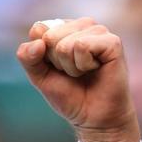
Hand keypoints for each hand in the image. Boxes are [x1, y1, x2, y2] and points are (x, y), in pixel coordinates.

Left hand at [15, 17, 140, 141]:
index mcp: (65, 27)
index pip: (39, 29)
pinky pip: (82, 46)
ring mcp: (99, 31)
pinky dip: (83, 65)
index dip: (42, 56)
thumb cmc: (69, 95)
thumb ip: (28, 57)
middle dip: (57, 62)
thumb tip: (38, 42)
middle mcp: (83, 25)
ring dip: (71, 66)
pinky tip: (95, 69)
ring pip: (66, 44)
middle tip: (74, 73)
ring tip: (84, 73)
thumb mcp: (39, 76)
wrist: (93, 117)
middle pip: (51, 36)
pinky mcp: (113, 42)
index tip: (57, 68)